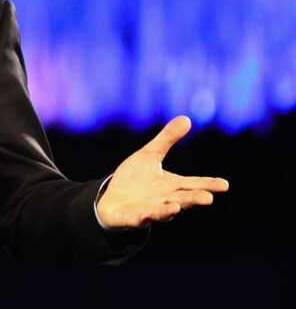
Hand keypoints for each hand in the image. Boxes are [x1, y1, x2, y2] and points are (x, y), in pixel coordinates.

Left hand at [96, 115, 228, 228]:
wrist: (112, 199)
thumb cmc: (135, 178)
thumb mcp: (150, 155)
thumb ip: (167, 139)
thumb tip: (186, 118)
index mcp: (171, 185)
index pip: (193, 184)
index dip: (208, 184)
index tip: (225, 185)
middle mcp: (165, 200)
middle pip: (183, 199)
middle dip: (194, 199)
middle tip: (208, 198)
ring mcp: (149, 210)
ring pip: (162, 212)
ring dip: (169, 211)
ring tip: (177, 206)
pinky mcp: (132, 218)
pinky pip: (139, 219)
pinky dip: (144, 217)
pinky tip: (146, 213)